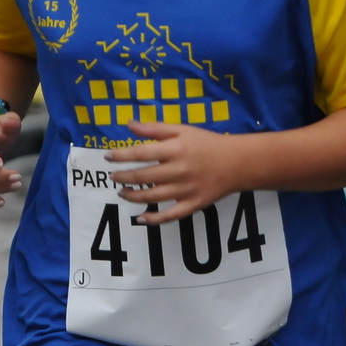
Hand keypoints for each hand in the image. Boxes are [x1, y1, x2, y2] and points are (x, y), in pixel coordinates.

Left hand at [107, 122, 245, 224]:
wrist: (238, 162)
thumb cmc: (207, 143)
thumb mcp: (183, 129)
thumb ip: (155, 128)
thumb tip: (129, 125)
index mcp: (176, 149)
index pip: (141, 153)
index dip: (121, 155)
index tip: (108, 157)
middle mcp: (179, 170)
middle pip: (144, 176)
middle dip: (124, 177)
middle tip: (113, 177)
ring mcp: (186, 190)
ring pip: (153, 197)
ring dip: (133, 196)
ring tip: (122, 192)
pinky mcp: (194, 204)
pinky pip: (171, 215)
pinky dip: (154, 219)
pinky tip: (141, 219)